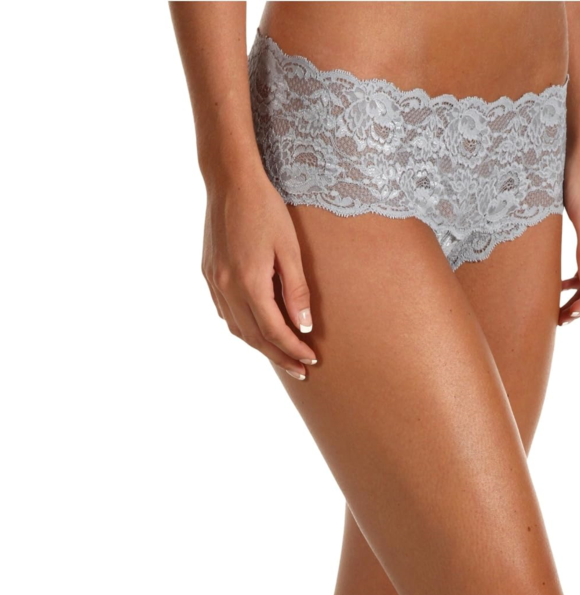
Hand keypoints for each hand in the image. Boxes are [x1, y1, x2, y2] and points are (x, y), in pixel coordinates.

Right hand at [202, 168, 317, 379]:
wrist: (230, 181)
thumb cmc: (266, 209)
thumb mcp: (290, 249)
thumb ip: (296, 290)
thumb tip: (303, 326)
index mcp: (249, 283)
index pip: (275, 331)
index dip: (294, 349)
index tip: (312, 360)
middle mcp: (227, 287)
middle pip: (254, 337)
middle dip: (279, 356)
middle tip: (300, 371)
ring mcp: (214, 282)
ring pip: (237, 328)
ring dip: (260, 346)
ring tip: (282, 355)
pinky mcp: (209, 273)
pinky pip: (225, 312)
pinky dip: (243, 327)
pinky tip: (257, 329)